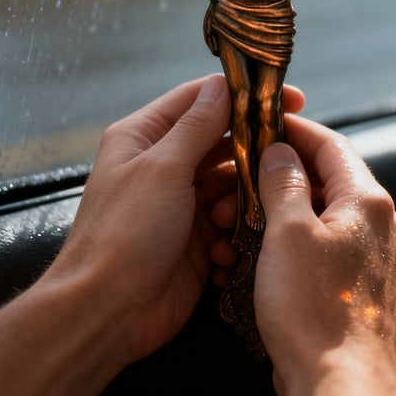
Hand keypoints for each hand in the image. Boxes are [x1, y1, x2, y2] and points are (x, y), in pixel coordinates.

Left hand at [45, 75, 302, 364]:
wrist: (107, 312)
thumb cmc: (124, 233)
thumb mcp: (163, 168)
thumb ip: (197, 126)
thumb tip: (222, 84)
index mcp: (144, 136)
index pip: (199, 98)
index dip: (242, 94)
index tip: (288, 98)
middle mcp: (163, 163)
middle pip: (221, 138)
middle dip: (252, 147)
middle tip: (287, 152)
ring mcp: (182, 199)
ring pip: (231, 179)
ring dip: (243, 193)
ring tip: (235, 213)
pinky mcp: (198, 234)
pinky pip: (232, 216)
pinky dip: (237, 225)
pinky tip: (229, 243)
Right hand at [254, 115, 395, 394]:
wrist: (343, 389)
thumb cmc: (318, 317)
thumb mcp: (287, 233)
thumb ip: (284, 182)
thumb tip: (280, 152)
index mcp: (367, 202)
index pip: (331, 144)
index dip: (294, 130)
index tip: (266, 125)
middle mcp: (380, 226)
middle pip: (328, 180)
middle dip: (282, 177)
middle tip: (245, 180)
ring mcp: (376, 259)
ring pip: (324, 217)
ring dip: (285, 214)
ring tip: (245, 225)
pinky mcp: (364, 289)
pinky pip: (328, 250)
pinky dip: (297, 245)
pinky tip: (268, 258)